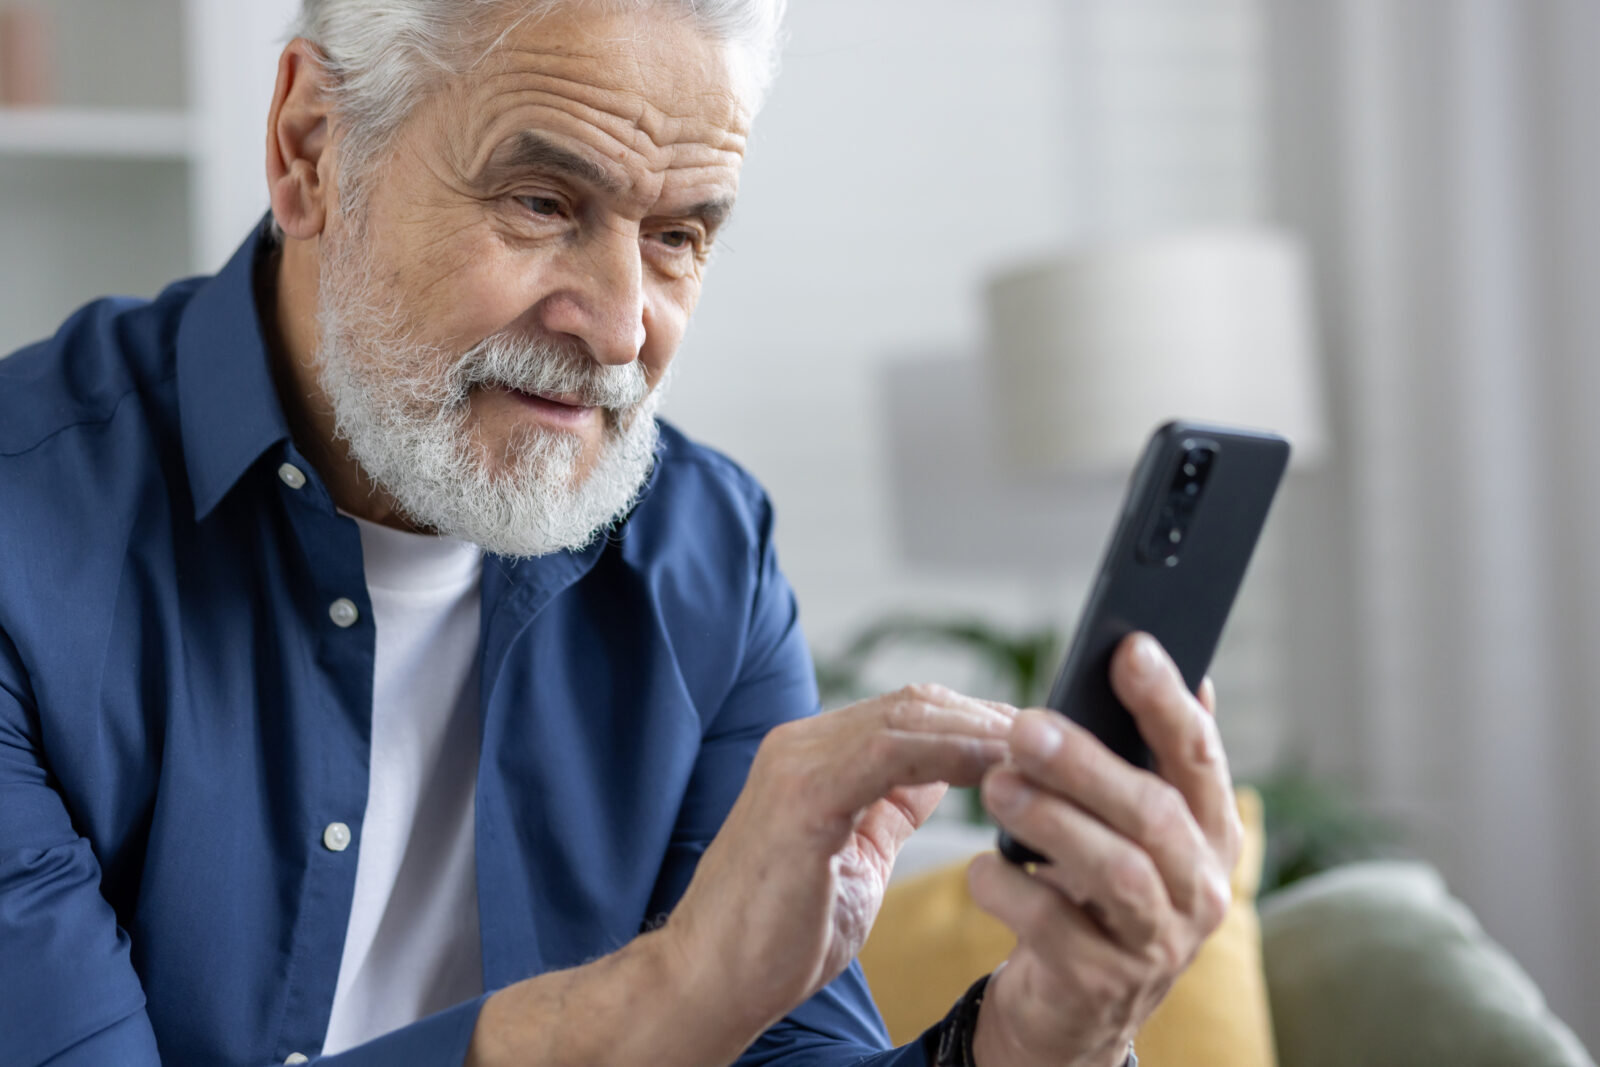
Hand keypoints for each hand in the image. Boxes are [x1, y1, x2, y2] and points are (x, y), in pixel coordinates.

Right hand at [663, 685, 1013, 1041]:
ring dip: (980, 732)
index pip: (907, 712)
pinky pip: (890, 753)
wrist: (710, 981)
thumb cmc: (779, 933)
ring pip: (908, 718)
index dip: (975, 721)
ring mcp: (796, 762)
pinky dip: (950, 753)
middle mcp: (800, 745)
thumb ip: (891, 806)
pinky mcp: (801, 794)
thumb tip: (947, 774)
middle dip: (989, 719)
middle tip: (1056, 741)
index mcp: (812, 756)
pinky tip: (996, 770)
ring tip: (1041, 752)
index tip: (1036, 746)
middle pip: (914, 704)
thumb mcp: (855, 856)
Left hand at [968, 634, 1241, 1066]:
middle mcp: (1199, 887)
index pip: (1199, 756)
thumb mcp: (1126, 825)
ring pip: (1117, 871)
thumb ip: (1141, 754)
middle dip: (1087, 763)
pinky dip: (1012, 891)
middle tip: (1024, 728)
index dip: (1166, 701)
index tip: (1128, 647)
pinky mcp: (1103, 985)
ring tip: (996, 787)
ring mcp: (1158, 942)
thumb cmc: (1093, 889)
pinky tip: (982, 867)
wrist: (1071, 1007)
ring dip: (1053, 821)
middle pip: (1154, 813)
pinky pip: (1056, 929)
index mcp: (1209, 832)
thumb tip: (1153, 654)